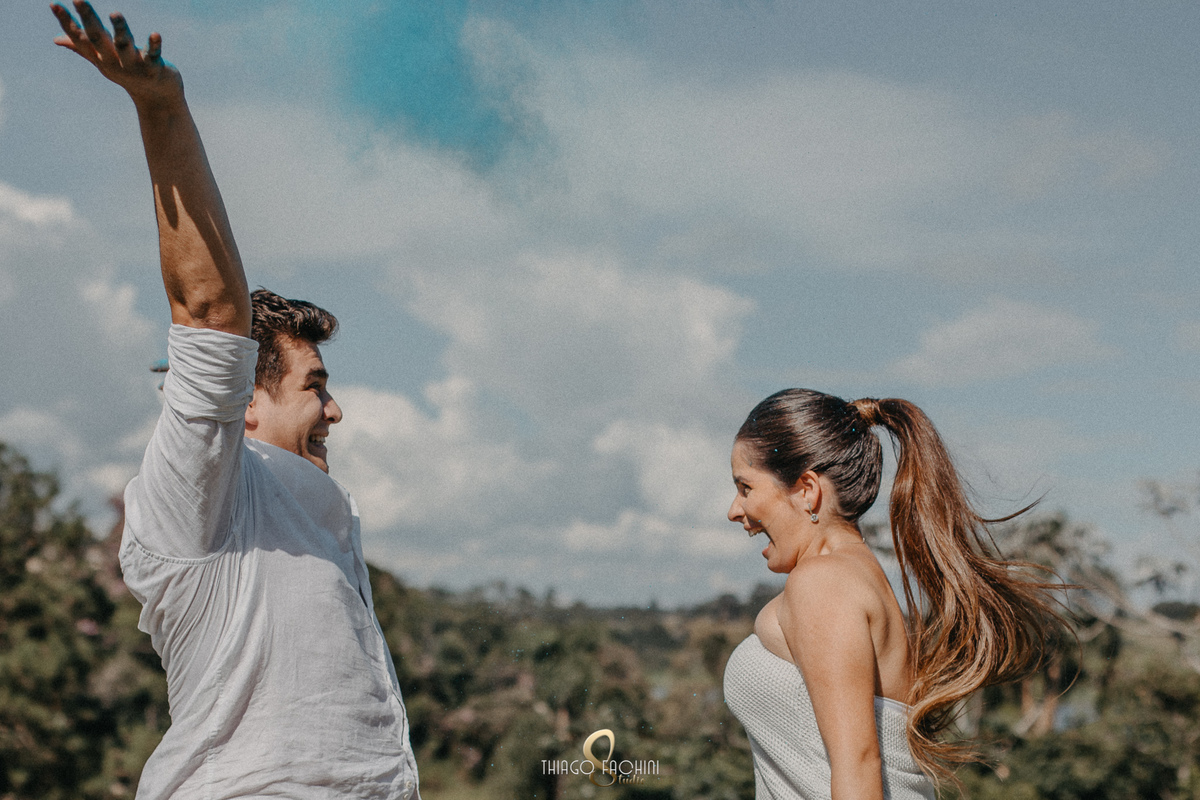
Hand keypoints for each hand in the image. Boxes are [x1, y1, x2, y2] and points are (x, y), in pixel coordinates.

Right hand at [51, 1, 182, 104]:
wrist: (157, 98)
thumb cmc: (128, 74)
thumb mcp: (103, 61)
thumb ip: (82, 49)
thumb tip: (56, 39)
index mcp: (100, 57)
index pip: (79, 39)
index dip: (66, 22)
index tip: (53, 4)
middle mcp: (113, 61)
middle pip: (97, 38)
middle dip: (88, 18)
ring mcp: (133, 65)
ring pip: (124, 45)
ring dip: (120, 30)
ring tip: (115, 14)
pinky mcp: (153, 68)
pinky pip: (153, 55)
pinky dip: (154, 45)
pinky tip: (155, 34)